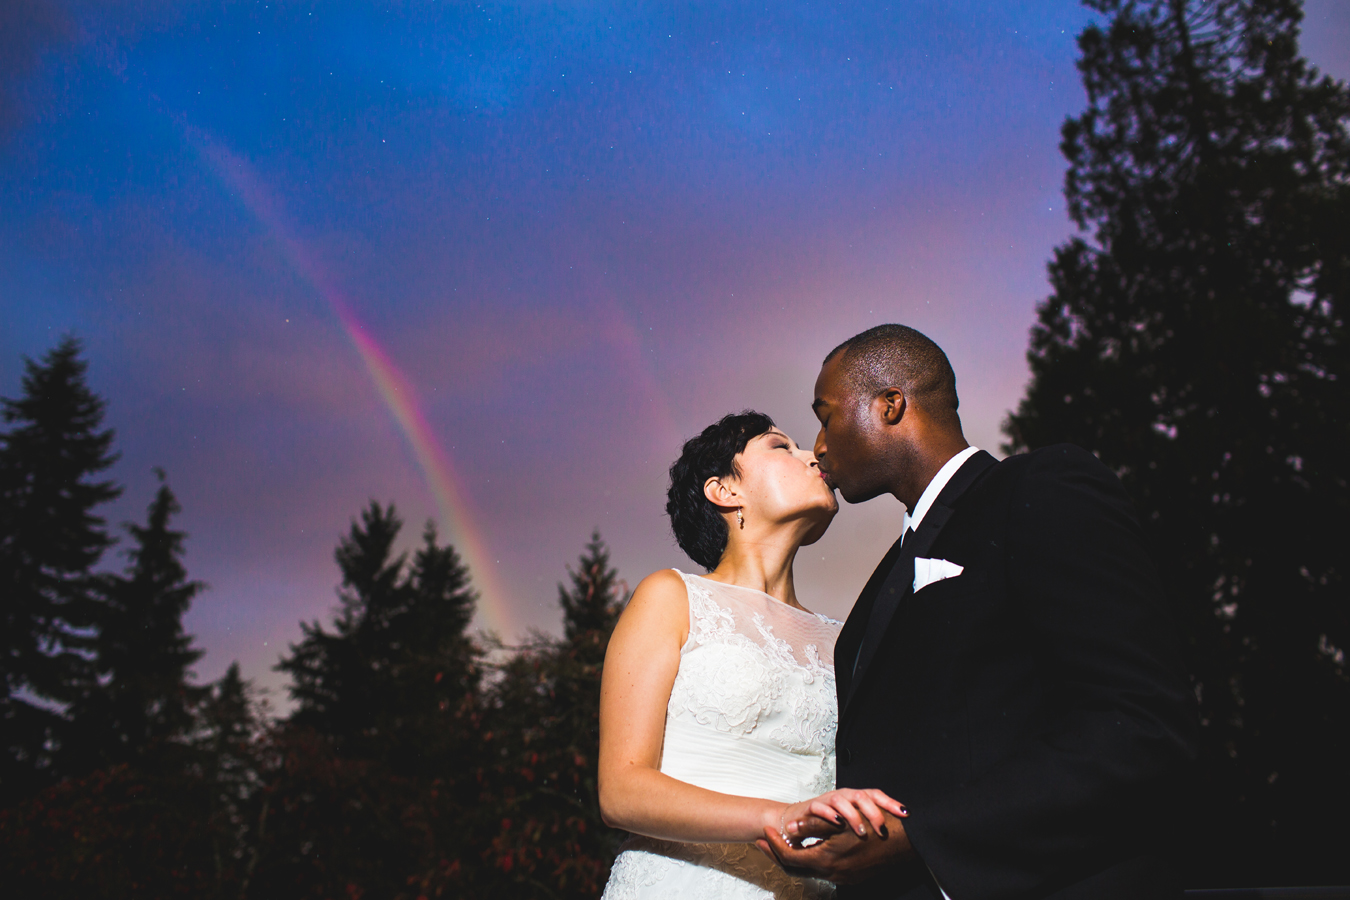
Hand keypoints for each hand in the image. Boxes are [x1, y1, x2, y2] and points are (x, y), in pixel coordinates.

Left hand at [757, 809, 915, 883]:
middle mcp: (833, 874)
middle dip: (777, 853)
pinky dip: (811, 860)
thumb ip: (812, 825)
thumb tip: (790, 827)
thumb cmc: (875, 827)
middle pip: (795, 868)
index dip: (774, 844)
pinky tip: (810, 848)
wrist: (906, 842)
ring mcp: (843, 878)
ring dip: (794, 857)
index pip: (789, 856)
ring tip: (783, 842)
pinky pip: (824, 870)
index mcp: (826, 860)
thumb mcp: (840, 821)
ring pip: (809, 870)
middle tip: (764, 840)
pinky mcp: (852, 877)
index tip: (765, 831)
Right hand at [790, 787, 906, 841]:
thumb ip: (868, 823)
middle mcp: (844, 796)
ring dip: (853, 816)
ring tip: (861, 832)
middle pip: (862, 796)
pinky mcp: (812, 806)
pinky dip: (829, 814)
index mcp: (856, 799)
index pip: (876, 795)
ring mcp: (828, 800)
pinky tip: (837, 823)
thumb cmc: (829, 823)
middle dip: (874, 813)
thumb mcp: (851, 823)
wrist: (800, 821)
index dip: (890, 803)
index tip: (905, 814)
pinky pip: (821, 807)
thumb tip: (894, 831)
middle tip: (882, 830)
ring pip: (843, 800)